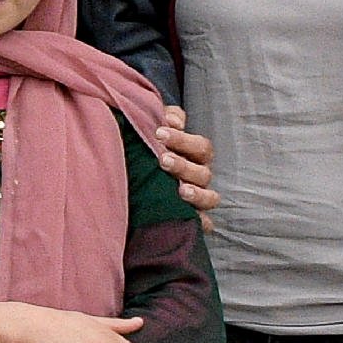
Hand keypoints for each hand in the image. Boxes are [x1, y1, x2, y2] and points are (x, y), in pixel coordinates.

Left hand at [154, 107, 219, 221]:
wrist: (133, 182)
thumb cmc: (149, 149)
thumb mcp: (155, 130)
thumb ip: (165, 119)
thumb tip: (169, 120)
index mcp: (194, 155)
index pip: (200, 146)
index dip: (183, 139)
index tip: (159, 132)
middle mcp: (200, 177)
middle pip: (203, 172)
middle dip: (183, 165)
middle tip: (163, 159)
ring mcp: (198, 199)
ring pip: (210, 197)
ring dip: (197, 193)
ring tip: (181, 190)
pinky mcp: (192, 218)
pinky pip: (205, 223)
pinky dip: (202, 223)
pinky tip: (194, 223)